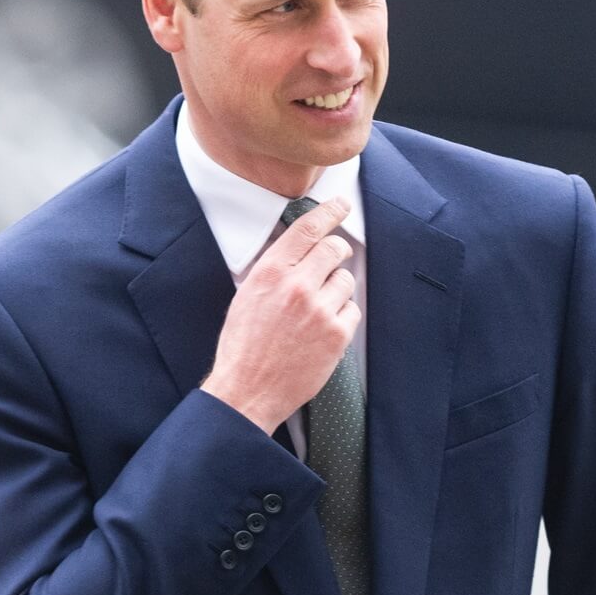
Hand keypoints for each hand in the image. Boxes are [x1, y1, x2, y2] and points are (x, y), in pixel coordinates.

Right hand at [201, 196, 359, 433]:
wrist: (248, 389)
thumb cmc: (243, 345)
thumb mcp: (247, 295)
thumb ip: (274, 270)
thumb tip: (299, 249)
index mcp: (270, 272)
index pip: (307, 228)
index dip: (329, 212)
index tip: (341, 205)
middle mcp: (297, 285)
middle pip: (334, 249)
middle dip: (336, 253)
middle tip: (330, 265)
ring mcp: (319, 310)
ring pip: (346, 280)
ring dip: (336, 289)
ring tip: (317, 310)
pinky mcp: (337, 334)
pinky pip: (352, 309)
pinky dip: (341, 317)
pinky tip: (322, 330)